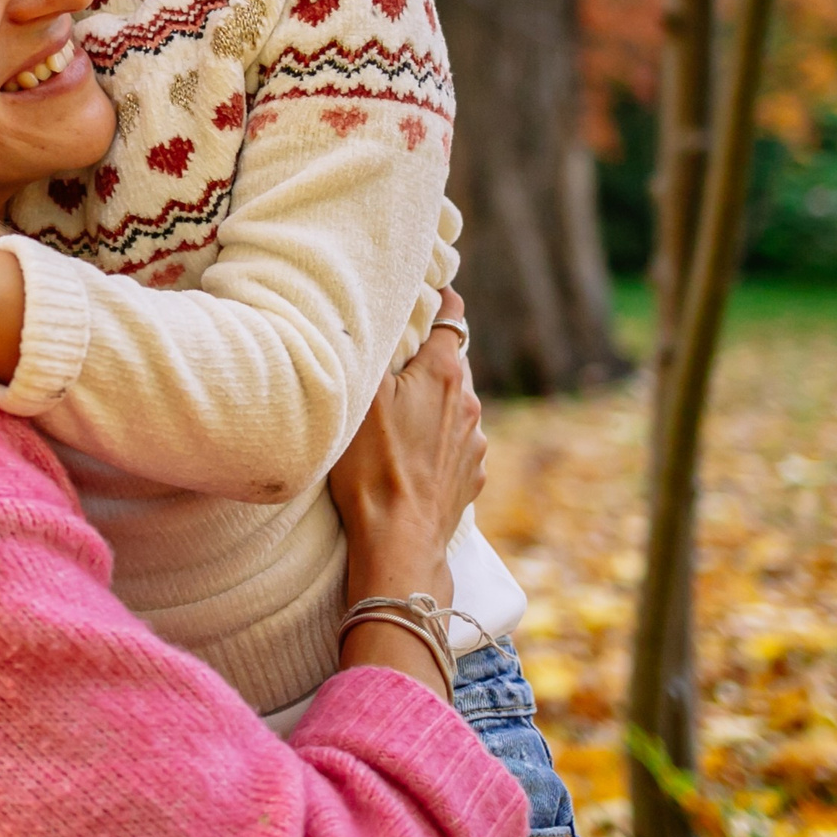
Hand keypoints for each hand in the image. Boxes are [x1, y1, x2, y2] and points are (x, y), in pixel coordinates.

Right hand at [329, 289, 482, 614]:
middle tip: (393, 363)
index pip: (451, 314)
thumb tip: (378, 313)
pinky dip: (436, 442)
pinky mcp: (472, 477)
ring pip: (454, 405)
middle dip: (426, 358)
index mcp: (446, 372)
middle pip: (450, 362)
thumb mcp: (361, 395)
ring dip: (431, 404)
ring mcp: (475, 442)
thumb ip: (375, 348)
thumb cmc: (372, 467)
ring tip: (395, 421)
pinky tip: (409, 458)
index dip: (436, 299)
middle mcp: (470, 402)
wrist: (399, 542)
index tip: (422, 294)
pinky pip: (455, 444)